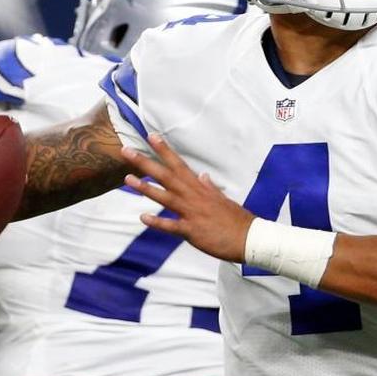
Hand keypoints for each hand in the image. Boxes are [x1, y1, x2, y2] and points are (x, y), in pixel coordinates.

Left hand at [120, 133, 253, 262]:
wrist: (250, 239)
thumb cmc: (237, 220)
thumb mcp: (223, 199)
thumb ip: (211, 188)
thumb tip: (204, 176)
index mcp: (200, 188)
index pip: (179, 164)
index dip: (164, 150)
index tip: (151, 136)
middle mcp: (194, 196)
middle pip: (166, 176)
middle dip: (145, 162)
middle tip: (126, 151)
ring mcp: (192, 213)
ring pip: (165, 197)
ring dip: (146, 188)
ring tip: (128, 179)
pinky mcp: (192, 231)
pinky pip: (172, 226)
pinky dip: (158, 222)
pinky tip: (143, 217)